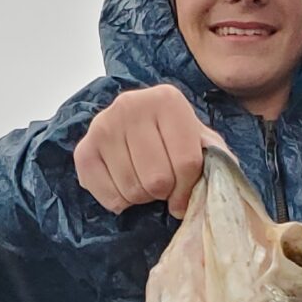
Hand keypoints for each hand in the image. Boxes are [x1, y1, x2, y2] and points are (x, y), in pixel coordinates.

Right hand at [73, 86, 225, 216]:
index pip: (187, 162)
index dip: (189, 189)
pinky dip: (119, 202)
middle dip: (164, 192)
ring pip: (132, 190)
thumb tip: (218, 189)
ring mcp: (103, 125)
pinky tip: (124, 184)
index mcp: (168, 99)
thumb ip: (217, 159)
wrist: (135, 123)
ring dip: (142, 197)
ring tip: (144, 181)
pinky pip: (108, 196)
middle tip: (162, 184)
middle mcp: (131, 105)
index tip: (186, 194)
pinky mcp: (84, 148)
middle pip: (157, 180)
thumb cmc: (174, 137)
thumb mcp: (201, 140)